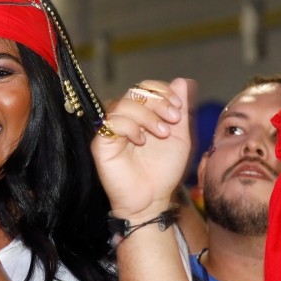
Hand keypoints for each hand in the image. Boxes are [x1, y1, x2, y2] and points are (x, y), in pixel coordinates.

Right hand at [91, 78, 192, 219]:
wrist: (152, 199)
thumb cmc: (163, 171)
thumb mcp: (180, 137)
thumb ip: (180, 111)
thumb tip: (180, 81)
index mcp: (142, 114)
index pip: (146, 87)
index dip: (162, 91)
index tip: (178, 108)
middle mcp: (125, 118)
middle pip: (136, 92)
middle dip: (158, 102)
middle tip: (174, 119)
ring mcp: (111, 129)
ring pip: (124, 104)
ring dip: (148, 115)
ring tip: (162, 133)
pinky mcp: (100, 142)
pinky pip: (112, 122)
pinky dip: (131, 127)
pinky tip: (141, 141)